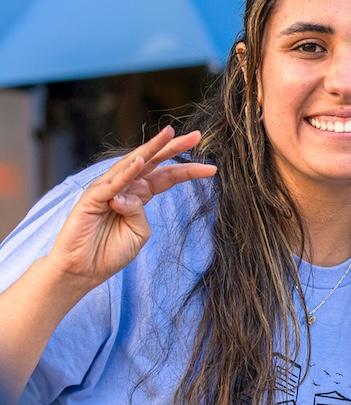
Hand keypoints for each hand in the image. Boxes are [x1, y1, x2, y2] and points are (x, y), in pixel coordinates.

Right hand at [46, 126, 215, 291]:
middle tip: (196, 135)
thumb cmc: (110, 252)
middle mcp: (124, 187)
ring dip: (152, 148)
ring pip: (133, 164)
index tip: (213, 168)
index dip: (188, 170)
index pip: (166, 177)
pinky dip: (127, 172)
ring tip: (169, 135)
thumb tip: (130, 197)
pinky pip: (113, 183)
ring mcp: (107, 190)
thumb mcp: (139, 233)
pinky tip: (141, 161)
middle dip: (173, 147)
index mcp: (138, 195)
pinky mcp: (92, 198)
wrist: (83, 270)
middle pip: (152, 162)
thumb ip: (141, 213)